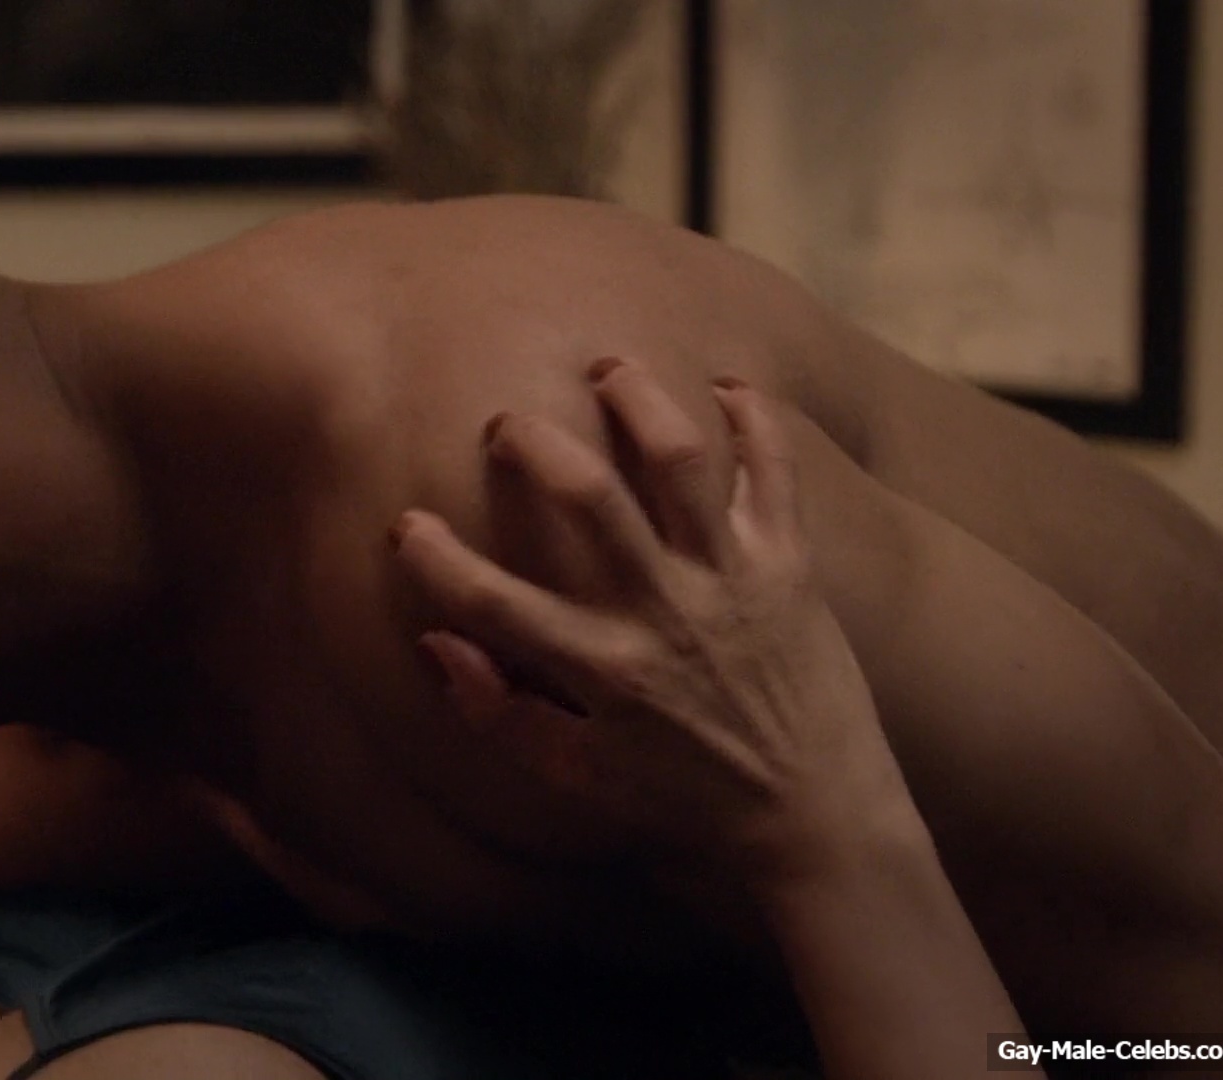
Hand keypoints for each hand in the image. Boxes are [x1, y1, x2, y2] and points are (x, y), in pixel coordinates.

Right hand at [390, 359, 922, 891]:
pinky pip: (775, 473)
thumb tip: (436, 643)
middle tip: (511, 423)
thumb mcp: (579, 774)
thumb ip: (500, 713)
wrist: (818, 813)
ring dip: (638, 400)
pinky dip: (754, 420)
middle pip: (589, 497)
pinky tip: (724, 388)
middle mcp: (665, 613)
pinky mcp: (790, 566)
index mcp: (605, 671)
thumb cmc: (689, 796)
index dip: (435, 559)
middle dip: (535, 442)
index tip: (405, 525)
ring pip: (681, 461)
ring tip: (608, 369)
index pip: (496, 604)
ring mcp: (732, 582)